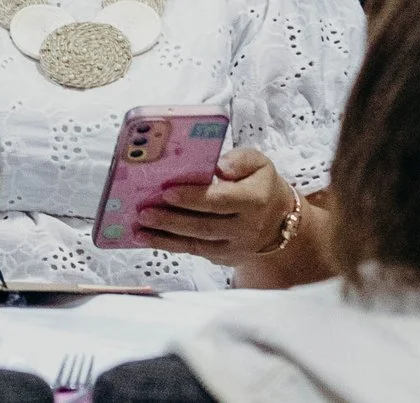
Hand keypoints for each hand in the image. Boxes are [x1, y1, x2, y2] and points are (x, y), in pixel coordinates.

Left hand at [132, 147, 294, 259]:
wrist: (279, 220)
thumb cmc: (262, 184)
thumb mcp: (259, 163)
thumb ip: (239, 160)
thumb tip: (219, 166)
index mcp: (255, 200)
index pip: (221, 200)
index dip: (193, 198)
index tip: (167, 192)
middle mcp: (246, 228)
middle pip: (204, 225)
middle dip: (171, 220)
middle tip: (143, 212)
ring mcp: (235, 247)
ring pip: (197, 244)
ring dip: (165, 238)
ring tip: (139, 229)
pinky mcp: (225, 258)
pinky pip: (196, 252)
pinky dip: (171, 246)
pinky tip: (150, 239)